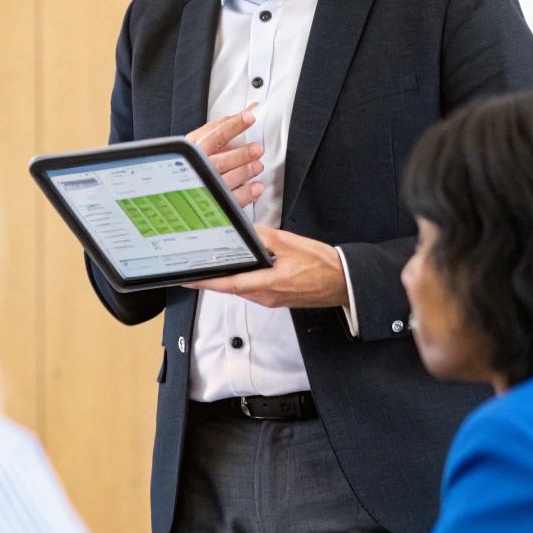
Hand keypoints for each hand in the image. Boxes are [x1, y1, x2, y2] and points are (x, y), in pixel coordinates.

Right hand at [186, 104, 264, 209]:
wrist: (175, 194)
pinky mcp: (213, 204)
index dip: (234, 125)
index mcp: (194, 149)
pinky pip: (230, 201)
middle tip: (257, 149)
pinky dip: (246, 194)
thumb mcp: (199, 141)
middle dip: (239, 155)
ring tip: (258, 166)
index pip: (215, 135)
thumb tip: (245, 110)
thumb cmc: (193, 161)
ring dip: (244, 172)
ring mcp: (204, 187)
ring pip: (225, 182)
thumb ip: (220, 126)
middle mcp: (197, 168)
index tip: (250, 117)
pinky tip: (256, 187)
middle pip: (219, 161)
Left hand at [186, 226, 347, 309]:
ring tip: (216, 263)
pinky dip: (244, 278)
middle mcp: (266, 296)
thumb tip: (242, 233)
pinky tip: (242, 267)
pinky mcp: (278, 298)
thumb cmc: (322, 265)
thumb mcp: (289, 243)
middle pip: (231, 287)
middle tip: (197, 265)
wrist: (344, 281)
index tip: (188, 278)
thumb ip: (261, 237)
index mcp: (267, 285)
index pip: (228, 285)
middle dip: (214, 277)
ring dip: (229, 277)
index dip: (205, 282)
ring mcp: (272, 299)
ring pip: (242, 288)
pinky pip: (254, 288)